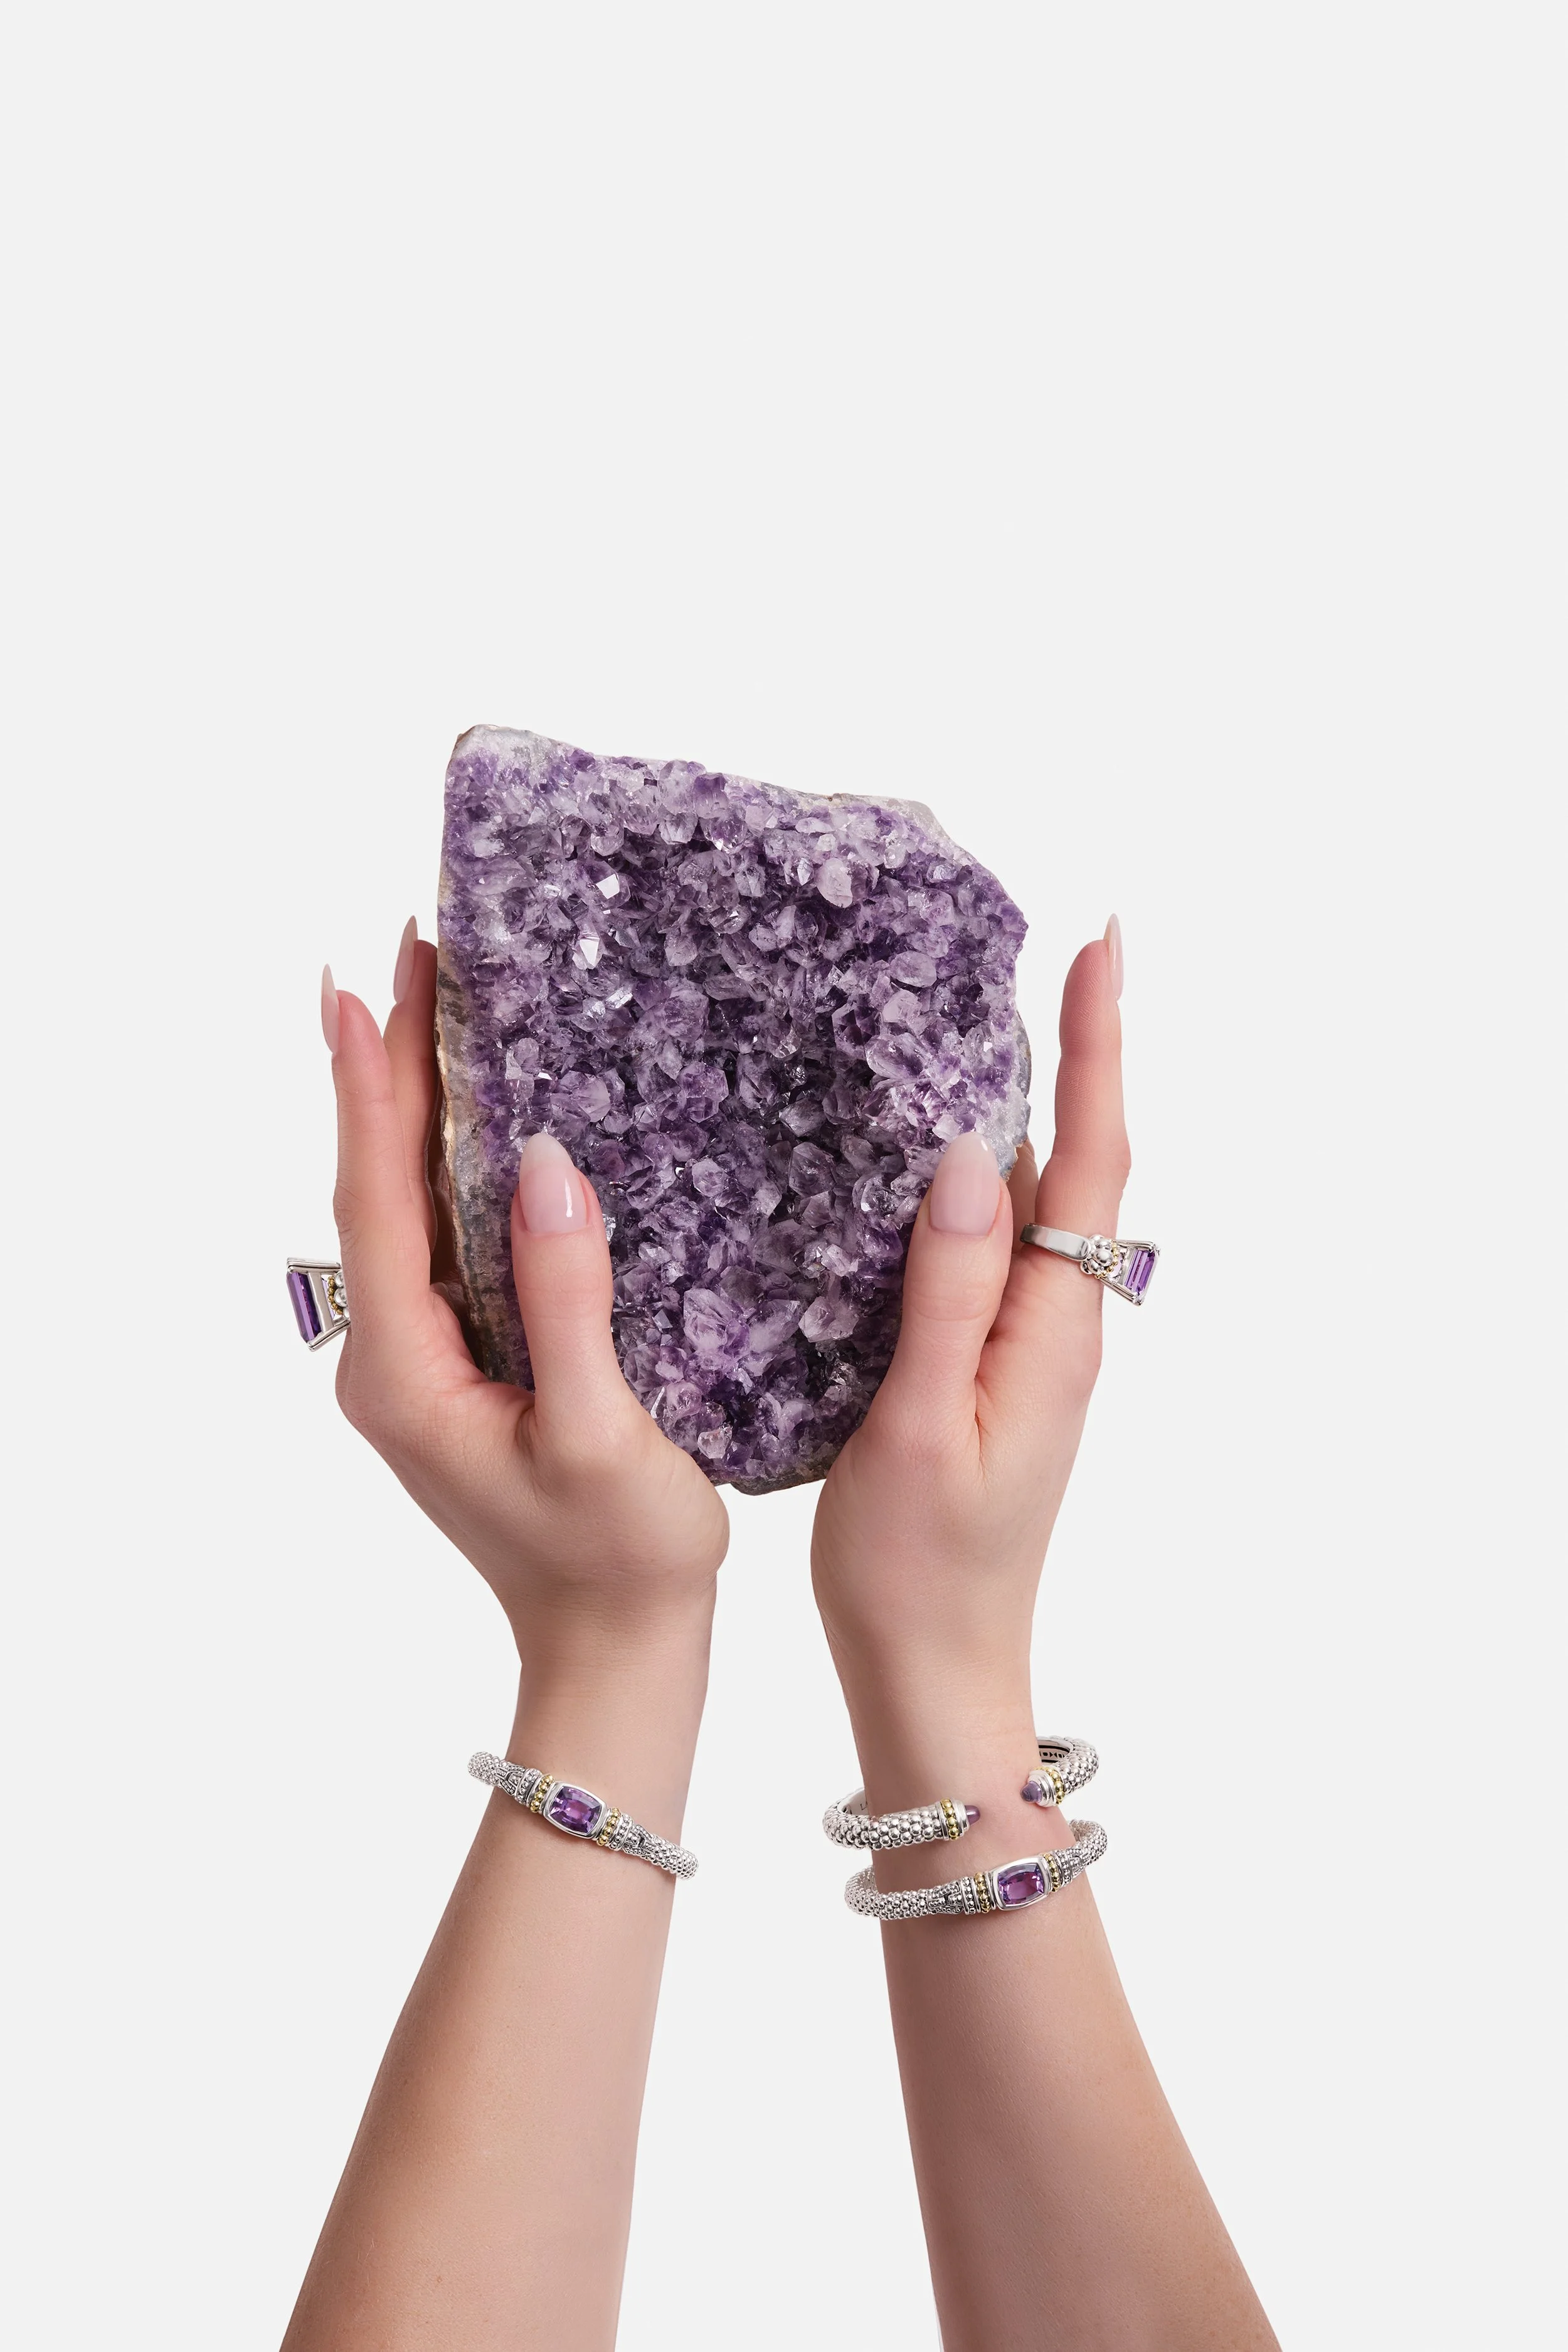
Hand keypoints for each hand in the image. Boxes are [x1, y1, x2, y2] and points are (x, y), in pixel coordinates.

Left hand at [321, 924, 728, 1671]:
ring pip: (408, 1210)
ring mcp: (423, 1365)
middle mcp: (391, 1361)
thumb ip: (566, 1301)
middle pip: (379, 1189)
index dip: (370, 1091)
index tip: (364, 987)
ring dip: (417, 1107)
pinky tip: (479, 1116)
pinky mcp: (462, 1368)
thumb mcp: (602, 1437)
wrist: (614, 1653)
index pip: (374, 1203)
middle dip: (388, 1070)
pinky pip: (443, 1245)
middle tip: (416, 954)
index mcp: (405, 1373)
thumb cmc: (620, 1561)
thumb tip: (541, 1164)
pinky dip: (453, 1166)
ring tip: (437, 1003)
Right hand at [811, 925, 1129, 1793]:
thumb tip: (976, 1154)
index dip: (1099, 1050)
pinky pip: (998, 1251)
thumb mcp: (922, 1426)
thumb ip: (951, 1291)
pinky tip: (938, 1155)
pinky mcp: (988, 1369)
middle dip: (1082, 1054)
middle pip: (1086, 1166)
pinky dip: (985, 1181)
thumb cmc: (918, 1568)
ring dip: (1041, 1108)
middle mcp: (1058, 1328)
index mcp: (1053, 1334)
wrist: (934, 1673)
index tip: (1101, 949)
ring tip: (1010, 1018)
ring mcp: (1028, 1349)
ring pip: (1042, 1205)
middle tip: (1067, 954)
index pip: (1095, 1162)